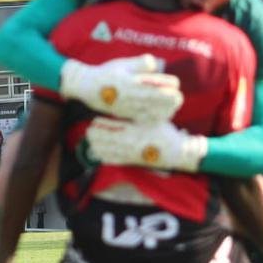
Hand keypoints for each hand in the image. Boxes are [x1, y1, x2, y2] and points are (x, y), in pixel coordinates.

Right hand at [60, 55, 182, 121]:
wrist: (87, 87)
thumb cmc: (107, 73)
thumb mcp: (123, 64)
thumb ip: (141, 63)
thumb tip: (155, 65)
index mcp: (132, 82)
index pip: (156, 85)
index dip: (168, 85)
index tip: (175, 85)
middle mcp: (132, 96)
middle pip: (157, 100)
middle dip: (170, 100)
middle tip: (178, 99)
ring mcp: (128, 107)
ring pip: (152, 111)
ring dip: (164, 110)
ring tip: (173, 109)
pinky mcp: (125, 114)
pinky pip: (142, 119)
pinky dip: (153, 118)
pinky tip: (160, 117)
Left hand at [86, 118, 207, 172]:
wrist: (174, 152)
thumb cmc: (164, 132)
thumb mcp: (154, 119)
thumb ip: (141, 111)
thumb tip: (129, 101)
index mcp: (135, 130)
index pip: (114, 128)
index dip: (103, 125)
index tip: (94, 121)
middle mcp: (130, 143)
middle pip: (108, 140)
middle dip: (97, 135)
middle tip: (88, 131)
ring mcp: (130, 153)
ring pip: (109, 151)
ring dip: (98, 146)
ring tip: (90, 141)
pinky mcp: (132, 161)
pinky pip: (115, 160)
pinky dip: (105, 157)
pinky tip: (98, 154)